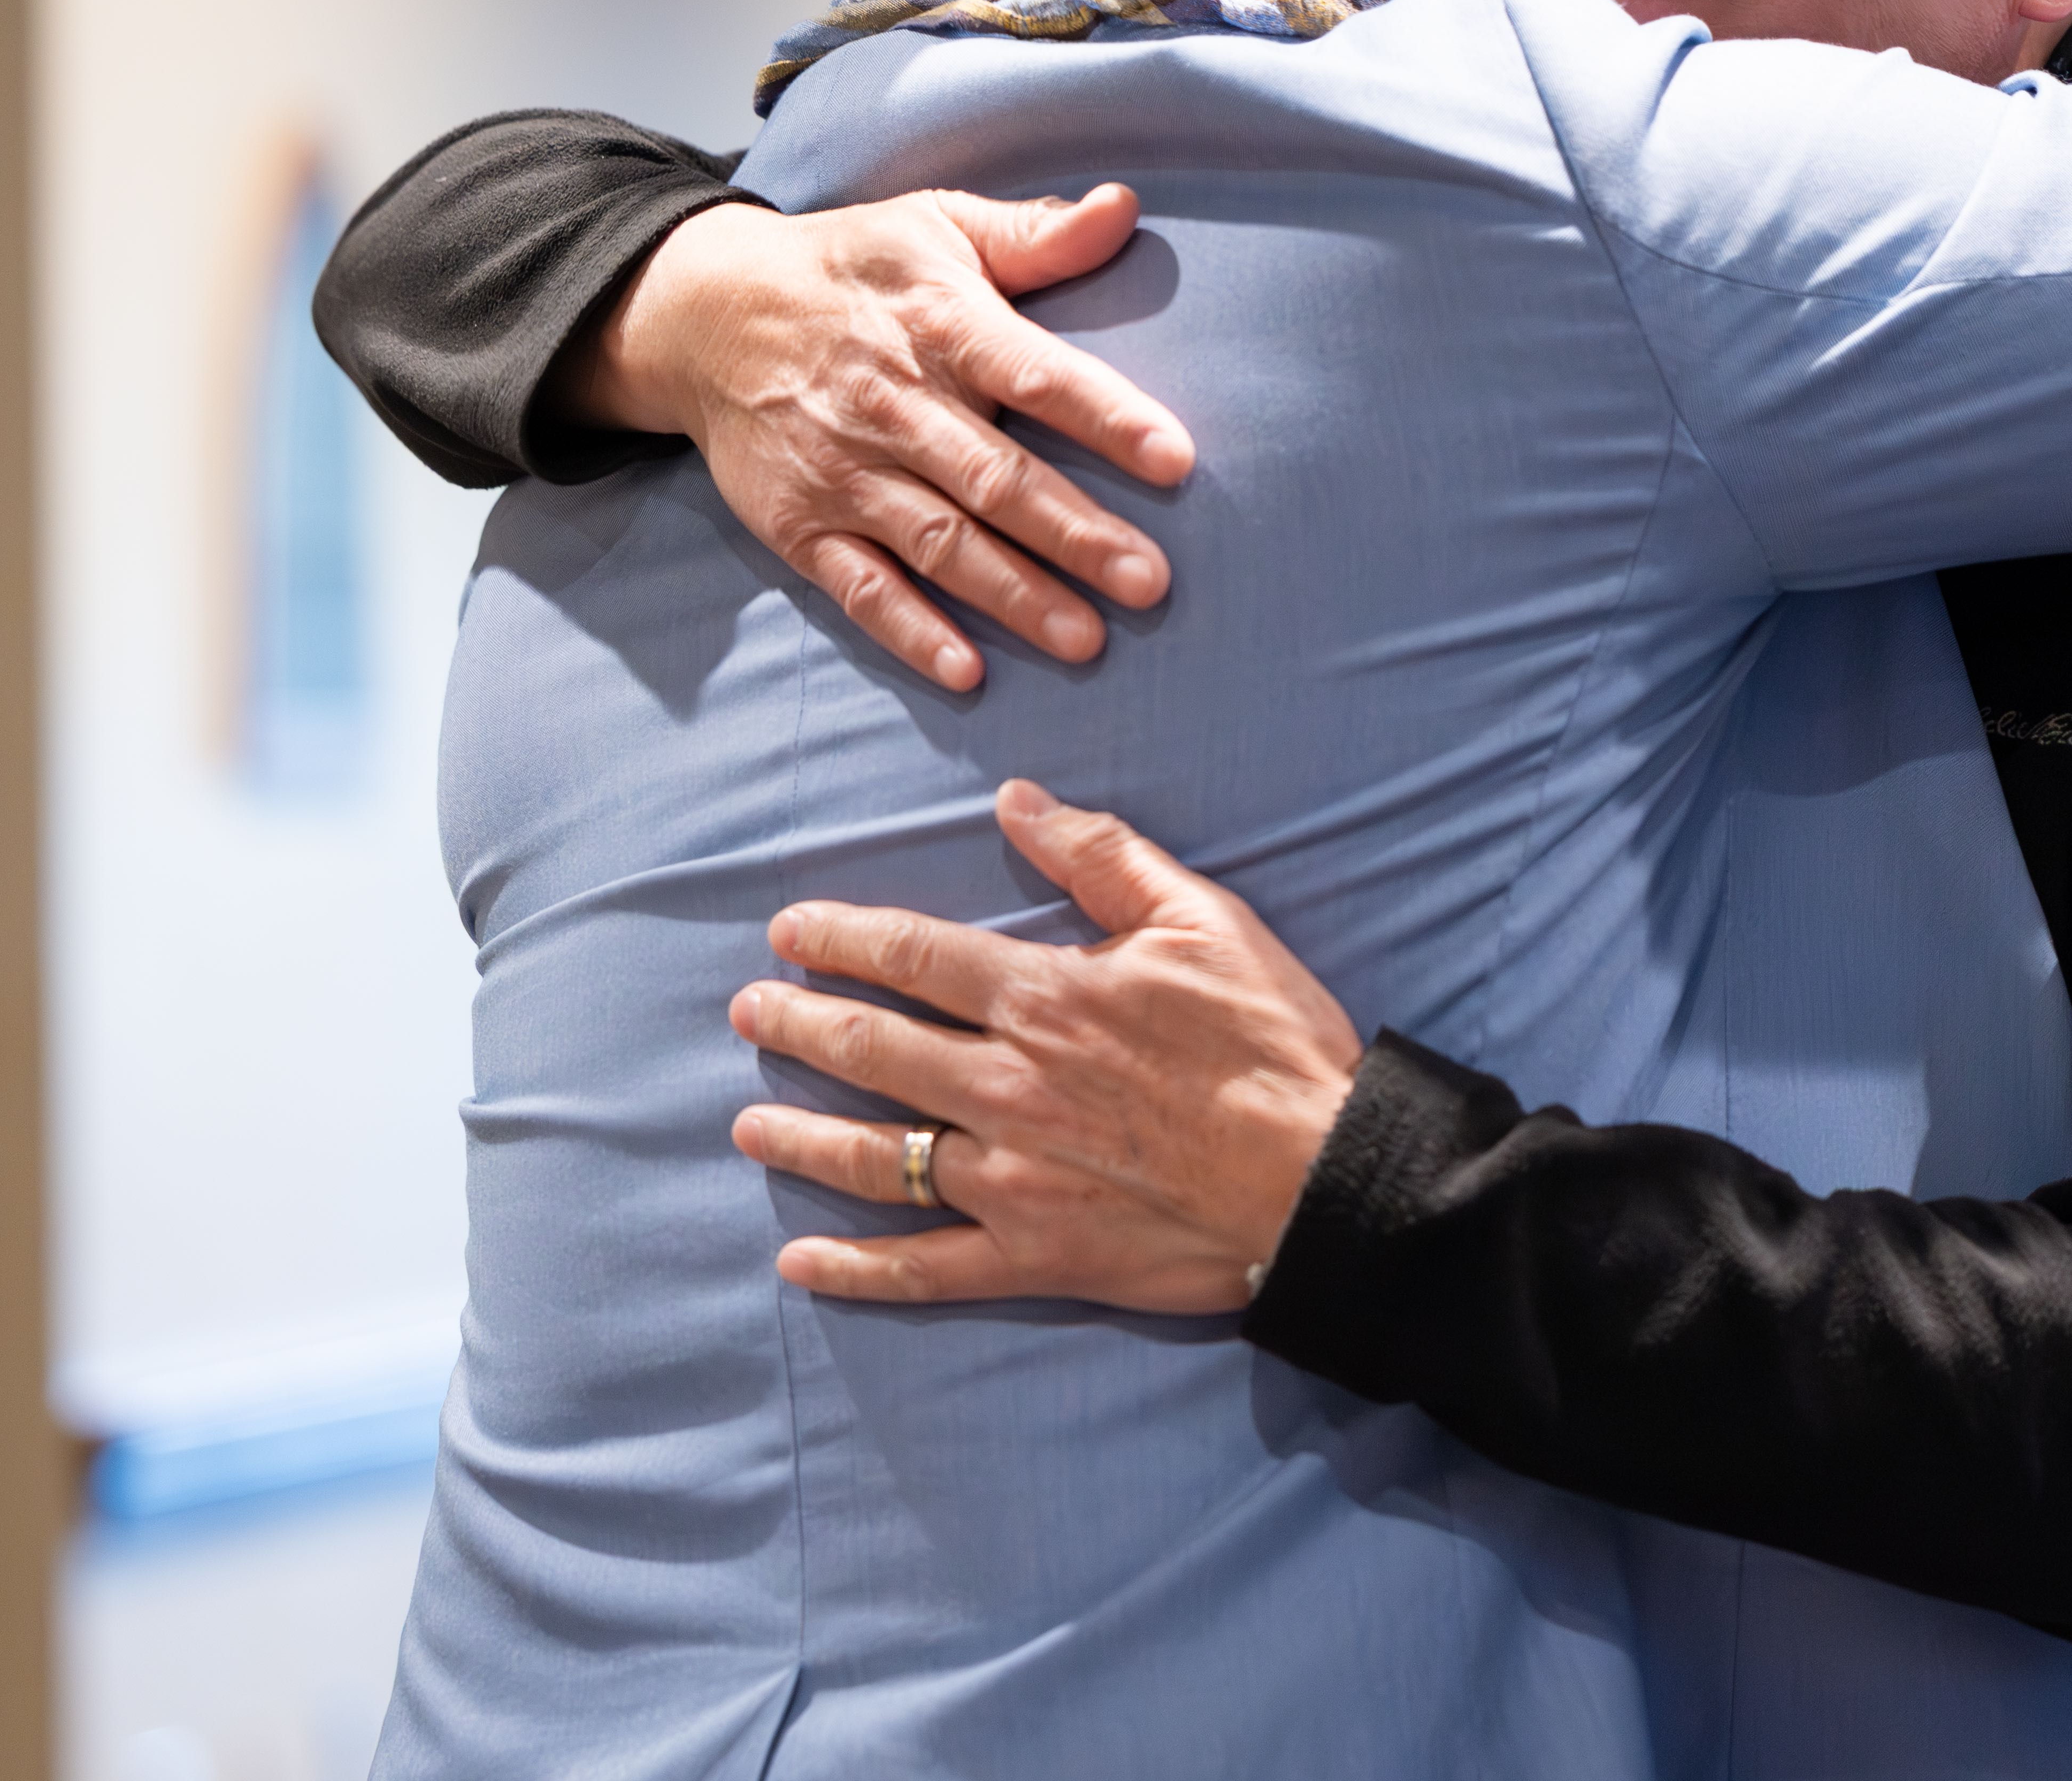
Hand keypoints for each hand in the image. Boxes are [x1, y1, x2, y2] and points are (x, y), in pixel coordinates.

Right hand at [569, 188, 1196, 690]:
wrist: (706, 312)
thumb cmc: (852, 269)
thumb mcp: (936, 225)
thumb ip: (1036, 232)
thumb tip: (1125, 207)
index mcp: (939, 325)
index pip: (1034, 373)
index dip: (1106, 417)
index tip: (1177, 459)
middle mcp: (894, 405)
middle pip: (996, 478)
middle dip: (1075, 534)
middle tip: (1153, 582)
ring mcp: (845, 473)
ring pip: (940, 543)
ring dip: (1014, 595)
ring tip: (1087, 640)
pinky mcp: (801, 526)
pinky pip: (861, 587)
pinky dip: (911, 631)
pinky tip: (967, 671)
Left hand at [729, 781, 1362, 1308]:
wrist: (1324, 1175)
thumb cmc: (1273, 1042)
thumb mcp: (1202, 920)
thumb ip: (1103, 856)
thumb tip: (1019, 803)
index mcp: (1046, 998)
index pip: (913, 956)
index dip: (841, 938)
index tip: (791, 931)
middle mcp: (1007, 1086)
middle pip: (871, 1048)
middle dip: (799, 1024)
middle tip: (748, 1010)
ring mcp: (1012, 1177)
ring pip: (877, 1155)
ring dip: (801, 1136)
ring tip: (748, 1123)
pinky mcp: (1035, 1254)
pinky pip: (923, 1268)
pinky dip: (855, 1269)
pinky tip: (800, 1262)